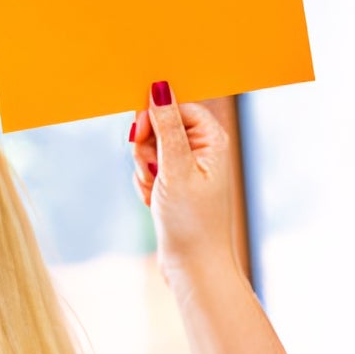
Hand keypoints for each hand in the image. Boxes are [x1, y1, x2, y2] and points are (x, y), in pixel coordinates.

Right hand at [130, 86, 237, 278]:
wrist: (194, 266)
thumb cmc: (192, 220)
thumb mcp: (174, 167)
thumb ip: (166, 125)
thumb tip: (160, 86)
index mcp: (212, 139)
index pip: (176, 106)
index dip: (155, 118)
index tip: (142, 136)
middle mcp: (202, 150)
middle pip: (159, 126)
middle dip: (146, 150)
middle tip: (154, 173)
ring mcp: (187, 168)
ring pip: (149, 151)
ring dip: (144, 171)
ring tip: (157, 194)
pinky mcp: (174, 185)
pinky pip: (148, 172)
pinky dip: (145, 186)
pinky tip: (154, 204)